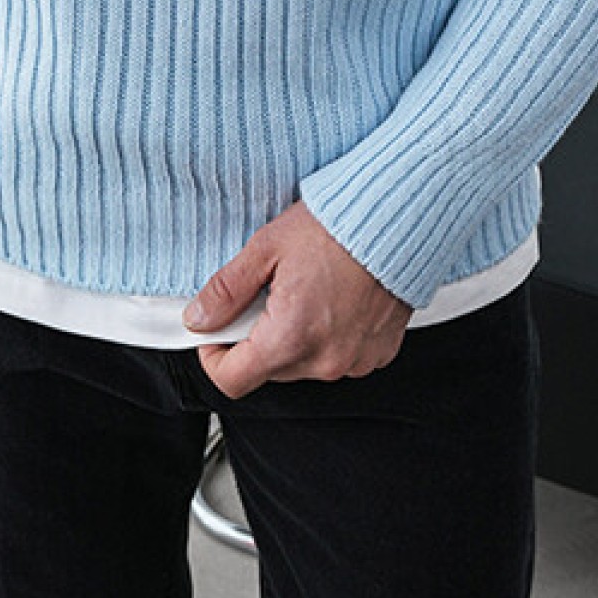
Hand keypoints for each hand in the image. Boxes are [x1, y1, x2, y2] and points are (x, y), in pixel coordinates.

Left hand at [182, 200, 412, 398]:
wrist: (399, 216)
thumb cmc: (339, 226)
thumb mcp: (267, 248)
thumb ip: (227, 290)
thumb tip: (198, 317)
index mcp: (292, 337)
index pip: (232, 380)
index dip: (213, 357)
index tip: (215, 333)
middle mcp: (326, 359)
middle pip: (268, 370)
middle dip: (257, 338)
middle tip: (266, 294)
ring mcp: (355, 360)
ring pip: (302, 365)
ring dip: (293, 338)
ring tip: (305, 292)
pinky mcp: (378, 353)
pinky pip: (337, 357)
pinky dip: (327, 336)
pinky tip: (332, 301)